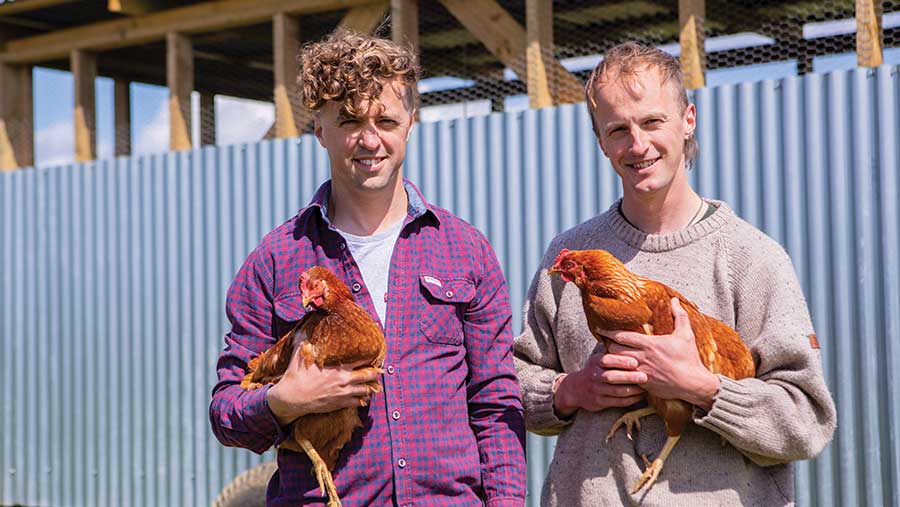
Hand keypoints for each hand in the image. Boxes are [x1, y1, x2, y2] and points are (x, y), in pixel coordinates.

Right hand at [266, 341, 379, 425]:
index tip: (372, 355)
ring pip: (366, 390)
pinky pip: (359, 402)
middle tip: (376, 369)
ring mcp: (343, 394)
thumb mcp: (301, 354)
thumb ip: (308, 341)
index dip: (369, 357)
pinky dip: (363, 399)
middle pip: (369, 376)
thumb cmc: (296, 376)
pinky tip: (363, 395)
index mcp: (338, 367)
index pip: (362, 360)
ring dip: (370, 386)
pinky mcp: (340, 404)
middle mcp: (344, 381)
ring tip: (372, 383)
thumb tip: (307, 326)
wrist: (291, 398)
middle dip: (374, 372)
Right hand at [553, 352, 646, 416]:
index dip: (620, 361)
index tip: (635, 362)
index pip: (606, 360)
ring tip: (645, 387)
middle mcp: (594, 376)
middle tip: (644, 376)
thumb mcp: (598, 359)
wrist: (576, 389)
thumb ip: (612, 353)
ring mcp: (596, 390)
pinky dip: (630, 400)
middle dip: (629, 377)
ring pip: (615, 391)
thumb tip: (633, 341)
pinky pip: (617, 402)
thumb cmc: (596, 370)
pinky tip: (640, 396)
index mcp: (595, 362)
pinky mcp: (599, 402)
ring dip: (632, 390)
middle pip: (611, 377)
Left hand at [603, 298, 719, 409]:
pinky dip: (620, 372)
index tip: (600, 329)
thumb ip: (679, 316)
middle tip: (606, 342)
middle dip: (609, 346)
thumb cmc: (689, 358)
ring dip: (612, 360)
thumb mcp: (686, 335)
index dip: (609, 332)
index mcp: (649, 344)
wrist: (693, 384)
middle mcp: (642, 358)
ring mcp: (641, 372)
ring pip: (618, 365)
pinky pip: (625, 377)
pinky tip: (619, 370)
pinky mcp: (643, 384)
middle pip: (615, 350)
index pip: (622, 336)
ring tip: (609, 356)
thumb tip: (675, 300)